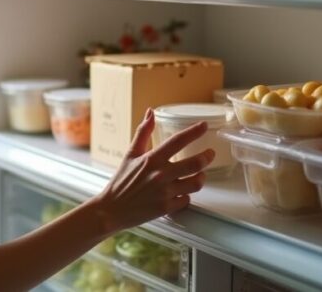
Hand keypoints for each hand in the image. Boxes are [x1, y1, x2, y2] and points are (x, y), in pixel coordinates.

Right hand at [88, 108, 213, 233]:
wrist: (112, 209)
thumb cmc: (121, 181)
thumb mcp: (130, 154)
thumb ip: (143, 132)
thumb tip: (151, 113)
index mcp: (151, 159)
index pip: (177, 141)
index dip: (194, 132)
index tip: (204, 125)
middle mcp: (160, 174)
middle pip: (195, 164)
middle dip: (207, 157)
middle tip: (210, 154)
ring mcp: (164, 192)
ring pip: (195, 183)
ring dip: (200, 178)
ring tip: (199, 174)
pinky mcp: (166, 208)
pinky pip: (186, 200)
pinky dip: (186, 195)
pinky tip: (182, 192)